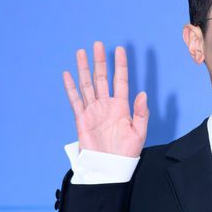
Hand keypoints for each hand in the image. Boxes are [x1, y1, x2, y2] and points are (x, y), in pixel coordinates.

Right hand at [62, 41, 148, 156]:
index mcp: (121, 107)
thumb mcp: (139, 133)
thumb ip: (141, 113)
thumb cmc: (127, 153)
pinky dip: (71, 87)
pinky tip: (68, 74)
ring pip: (87, 85)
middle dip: (100, 61)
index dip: (120, 65)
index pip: (120, 81)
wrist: (110, 167)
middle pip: (102, 78)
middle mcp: (106, 106)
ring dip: (84, 69)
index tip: (119, 49)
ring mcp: (93, 111)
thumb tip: (142, 94)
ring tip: (81, 52)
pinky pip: (75, 100)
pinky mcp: (82, 119)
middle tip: (98, 45)